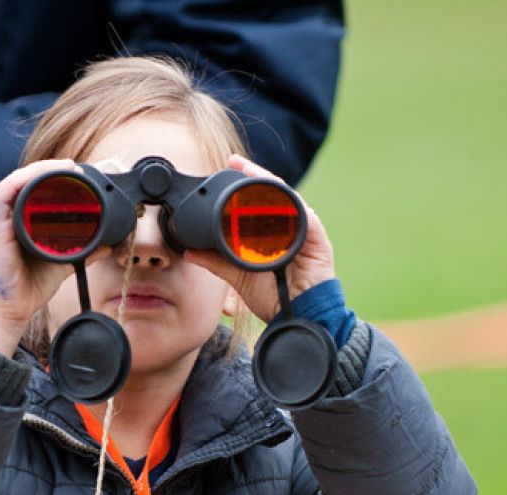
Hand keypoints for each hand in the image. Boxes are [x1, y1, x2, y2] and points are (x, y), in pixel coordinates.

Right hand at [0, 159, 89, 355]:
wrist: (11, 311)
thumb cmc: (28, 288)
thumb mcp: (62, 263)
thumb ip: (82, 251)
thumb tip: (107, 246)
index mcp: (19, 220)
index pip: (33, 187)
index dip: (52, 174)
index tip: (77, 172)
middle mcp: (7, 216)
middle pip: (25, 180)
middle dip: (49, 168)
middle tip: (75, 167)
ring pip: (13, 182)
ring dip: (38, 170)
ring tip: (62, 167)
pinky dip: (17, 183)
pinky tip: (34, 178)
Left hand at [186, 154, 335, 321]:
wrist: (296, 321)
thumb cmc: (274, 298)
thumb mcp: (237, 275)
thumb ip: (216, 261)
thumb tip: (189, 251)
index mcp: (275, 232)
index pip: (262, 200)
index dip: (246, 181)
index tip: (228, 165)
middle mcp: (291, 227)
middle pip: (275, 193)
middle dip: (255, 174)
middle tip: (235, 161)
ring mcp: (305, 232)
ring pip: (288, 199)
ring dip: (269, 182)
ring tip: (250, 171)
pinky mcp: (317, 240)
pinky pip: (305, 216)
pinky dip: (290, 205)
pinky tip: (275, 195)